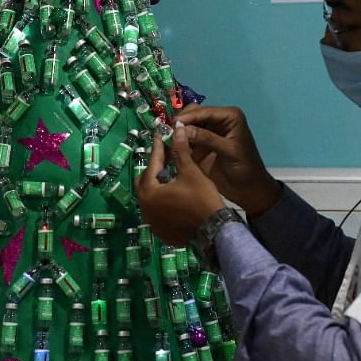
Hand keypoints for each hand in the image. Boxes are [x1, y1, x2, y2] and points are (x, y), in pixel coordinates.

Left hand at [135, 124, 224, 246]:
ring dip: (157, 186)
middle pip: (145, 181)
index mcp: (148, 192)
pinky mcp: (160, 231)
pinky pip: (157, 212)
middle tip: (165, 158)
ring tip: (169, 176)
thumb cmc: (202, 199)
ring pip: (150, 197)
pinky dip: (162, 202)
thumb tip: (177, 128)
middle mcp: (144, 208)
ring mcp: (151, 222)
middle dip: (154, 169)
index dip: (157, 148)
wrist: (215, 232)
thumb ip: (180, 151)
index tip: (160, 136)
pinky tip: (173, 197)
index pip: (151, 164)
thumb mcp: (191, 172)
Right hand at [175, 105, 280, 217]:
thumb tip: (182, 129)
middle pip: (194, 113)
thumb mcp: (228, 151)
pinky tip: (171, 146)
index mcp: (230, 116)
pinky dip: (180, 141)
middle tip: (169, 132)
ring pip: (188, 125)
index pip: (205, 111)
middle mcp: (218, 120)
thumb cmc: (245, 168)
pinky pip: (187, 138)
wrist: (248, 189)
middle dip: (182, 122)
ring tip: (167, 139)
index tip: (173, 124)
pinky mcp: (202, 144)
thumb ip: (207, 138)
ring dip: (179, 131)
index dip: (189, 116)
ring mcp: (209, 131)